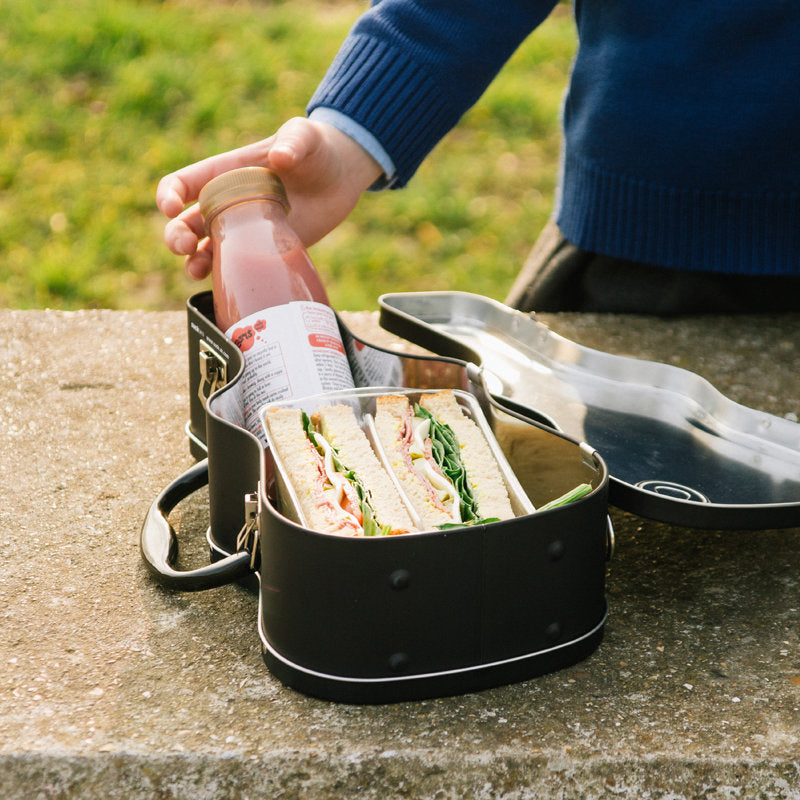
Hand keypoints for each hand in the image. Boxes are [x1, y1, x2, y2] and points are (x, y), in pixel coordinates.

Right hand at [156, 117, 382, 279]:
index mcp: (225, 172)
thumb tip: (280, 158)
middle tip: (185, 246)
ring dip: (193, 262)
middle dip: (176, 236)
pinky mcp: (264, 250)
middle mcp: (227, 204)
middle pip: (185, 223)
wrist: (342, 176)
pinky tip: (225, 286)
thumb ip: (293, 141)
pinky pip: (236, 268)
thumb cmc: (317, 147)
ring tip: (196, 270)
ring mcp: (244, 230)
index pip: (183, 183)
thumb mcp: (304, 137)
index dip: (168, 194)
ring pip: (204, 250)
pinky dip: (225, 279)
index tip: (170, 207)